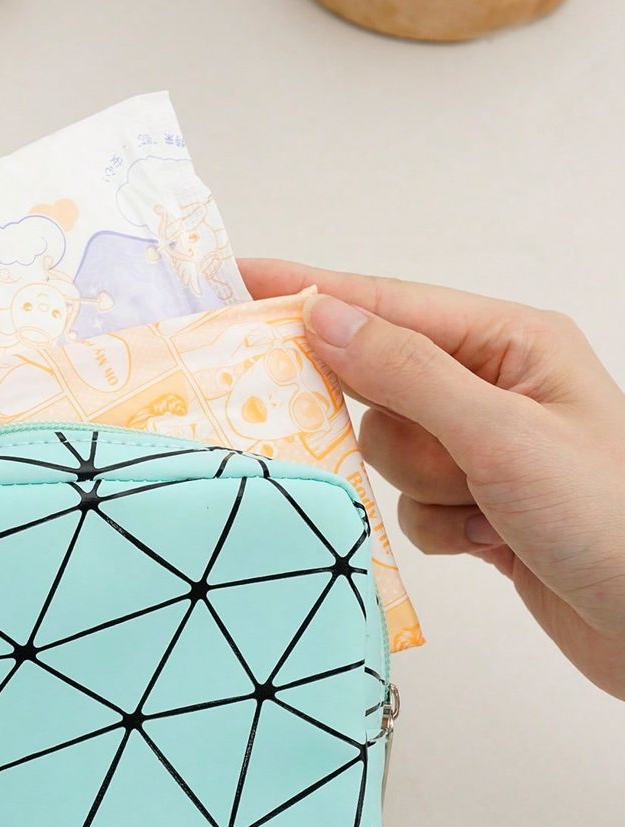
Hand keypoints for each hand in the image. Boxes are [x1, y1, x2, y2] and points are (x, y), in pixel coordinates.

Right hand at [239, 259, 624, 698]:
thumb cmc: (607, 515)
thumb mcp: (502, 434)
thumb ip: (406, 372)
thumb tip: (322, 316)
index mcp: (510, 343)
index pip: (388, 305)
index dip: (312, 293)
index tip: (238, 282)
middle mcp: (493, 389)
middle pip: (379, 385)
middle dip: (390, 426)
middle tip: (416, 448)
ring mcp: (484, 451)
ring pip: (389, 452)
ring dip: (425, 487)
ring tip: (484, 509)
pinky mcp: (478, 508)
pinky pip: (409, 505)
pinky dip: (439, 529)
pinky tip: (490, 544)